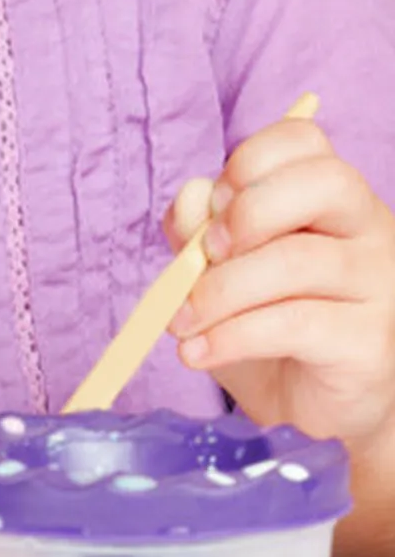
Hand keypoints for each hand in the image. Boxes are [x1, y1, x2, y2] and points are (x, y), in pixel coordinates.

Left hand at [164, 117, 394, 449]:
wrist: (311, 415)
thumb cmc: (267, 337)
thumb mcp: (219, 280)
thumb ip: (199, 237)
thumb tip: (189, 198)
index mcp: (330, 201)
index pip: (305, 142)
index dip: (248, 163)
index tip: (209, 210)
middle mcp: (367, 230)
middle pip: (322, 182)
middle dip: (246, 215)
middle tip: (203, 257)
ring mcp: (377, 284)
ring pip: (298, 260)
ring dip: (220, 291)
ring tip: (181, 324)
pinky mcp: (368, 341)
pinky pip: (294, 323)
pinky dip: (231, 336)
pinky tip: (198, 352)